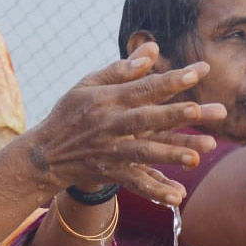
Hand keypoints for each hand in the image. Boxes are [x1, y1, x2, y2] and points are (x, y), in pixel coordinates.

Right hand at [21, 42, 227, 205]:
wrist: (45, 154)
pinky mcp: (111, 173)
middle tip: (200, 111)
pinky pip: (137, 183)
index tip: (199, 71)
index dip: (172, 80)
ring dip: (170, 155)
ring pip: (144, 152)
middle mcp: (110, 124)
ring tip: (197, 157)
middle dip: (174, 115)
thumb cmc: (71, 113)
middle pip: (147, 118)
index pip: (145, 87)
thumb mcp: (89, 84)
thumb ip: (123, 68)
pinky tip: (179, 197)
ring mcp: (111, 150)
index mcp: (108, 98)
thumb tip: (153, 47)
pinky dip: (157, 191)